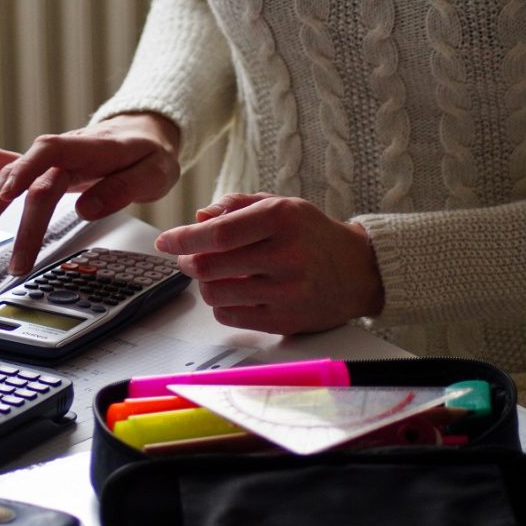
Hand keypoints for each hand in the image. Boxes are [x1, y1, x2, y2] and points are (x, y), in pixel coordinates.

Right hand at [0, 113, 180, 274]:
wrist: (144, 131)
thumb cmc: (149, 152)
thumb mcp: (154, 172)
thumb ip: (122, 189)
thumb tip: (86, 209)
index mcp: (91, 149)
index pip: (52, 152)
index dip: (26, 171)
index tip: (9, 195)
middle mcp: (65, 152)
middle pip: (34, 182)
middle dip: (22, 223)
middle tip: (17, 262)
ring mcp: (50, 159)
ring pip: (11, 173)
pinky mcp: (43, 167)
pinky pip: (5, 165)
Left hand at [154, 193, 383, 335]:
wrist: (360, 271)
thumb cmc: (312, 235)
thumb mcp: (281, 205)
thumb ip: (236, 206)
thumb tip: (198, 218)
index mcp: (282, 219)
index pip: (219, 233)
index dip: (184, 238)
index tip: (165, 241)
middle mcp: (286, 255)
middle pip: (211, 265)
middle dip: (188, 261)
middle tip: (188, 258)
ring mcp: (287, 292)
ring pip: (216, 293)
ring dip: (204, 284)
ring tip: (214, 274)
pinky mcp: (286, 320)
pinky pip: (231, 316)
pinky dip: (221, 304)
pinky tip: (233, 292)